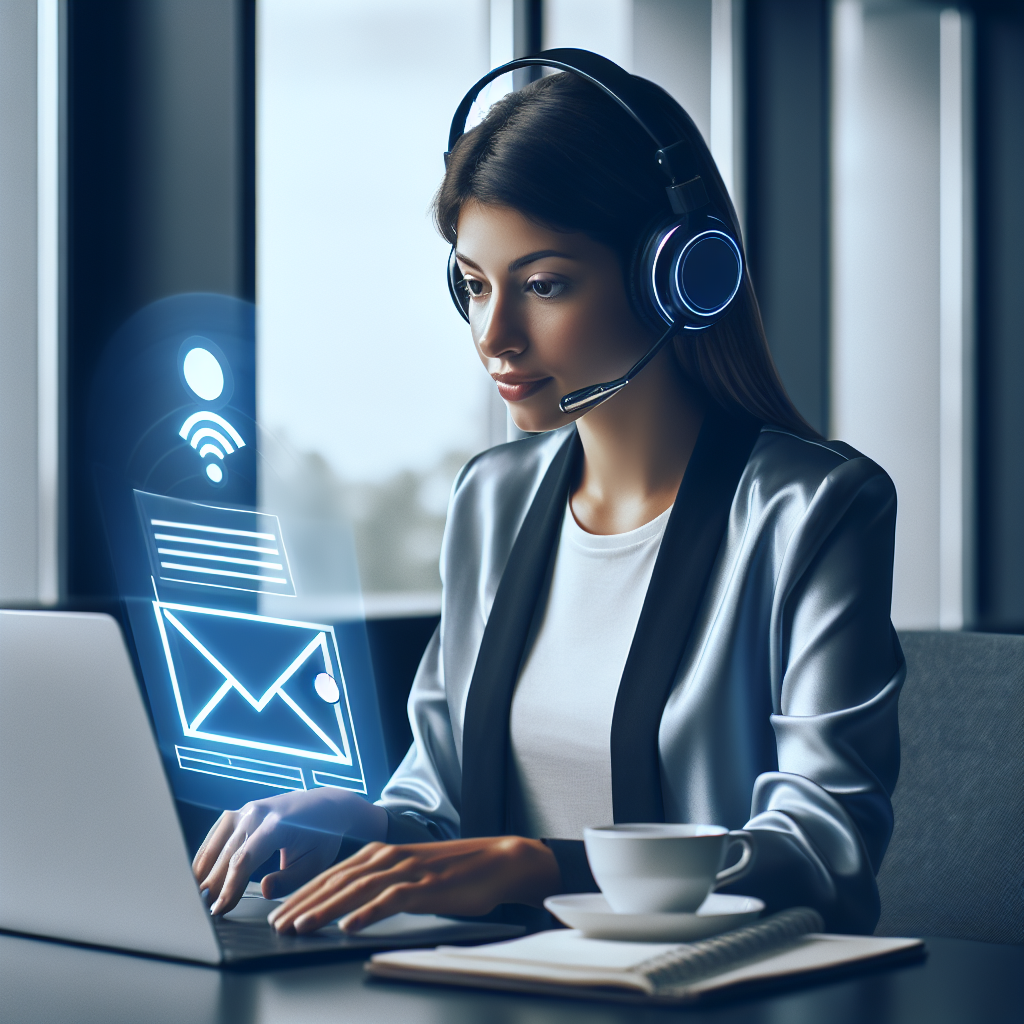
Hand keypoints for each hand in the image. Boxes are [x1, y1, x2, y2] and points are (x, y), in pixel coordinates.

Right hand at [192, 788, 386, 915]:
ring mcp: (245, 810)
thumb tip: (265, 890)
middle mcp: (257, 813)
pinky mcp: (238, 812)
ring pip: (216, 843)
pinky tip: (200, 875)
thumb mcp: (314, 862)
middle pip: (227, 853)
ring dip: (204, 871)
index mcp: (277, 824)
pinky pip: (216, 836)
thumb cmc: (321, 836)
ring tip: (197, 897)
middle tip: (205, 910)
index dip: (229, 886)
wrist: (325, 805)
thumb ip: (290, 879)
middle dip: (214, 884)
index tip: (220, 909)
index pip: (245, 859)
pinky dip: (206, 856)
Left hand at [267, 836, 561, 934]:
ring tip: (301, 926)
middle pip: (336, 881)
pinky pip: (390, 900)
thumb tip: (347, 908)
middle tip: (277, 926)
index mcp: (380, 853)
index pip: (332, 875)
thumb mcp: (409, 874)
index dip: (302, 894)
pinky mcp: (425, 886)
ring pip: (356, 890)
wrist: (495, 861)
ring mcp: (406, 870)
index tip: (278, 914)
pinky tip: (349, 927)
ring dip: (325, 909)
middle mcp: (388, 857)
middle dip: (303, 903)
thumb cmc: (452, 873)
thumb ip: (379, 885)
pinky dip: (367, 913)